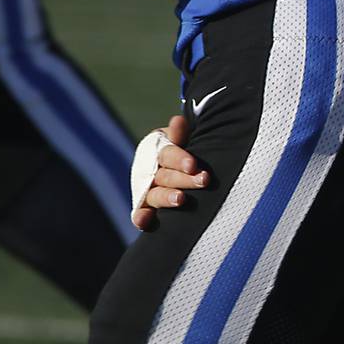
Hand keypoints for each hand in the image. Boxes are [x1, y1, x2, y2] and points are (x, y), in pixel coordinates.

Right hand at [130, 115, 209, 231]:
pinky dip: (141, 218)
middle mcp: (149, 170)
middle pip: (165, 175)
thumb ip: (180, 133)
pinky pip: (140, 212)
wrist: (182, 165)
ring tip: (181, 199)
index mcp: (158, 149)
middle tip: (203, 180)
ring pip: (155, 194)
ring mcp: (147, 189)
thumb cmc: (185, 148)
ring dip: (166, 197)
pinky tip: (143, 222)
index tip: (193, 165)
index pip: (167, 154)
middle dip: (184, 179)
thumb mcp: (183, 138)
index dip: (179, 159)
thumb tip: (178, 121)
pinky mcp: (146, 207)